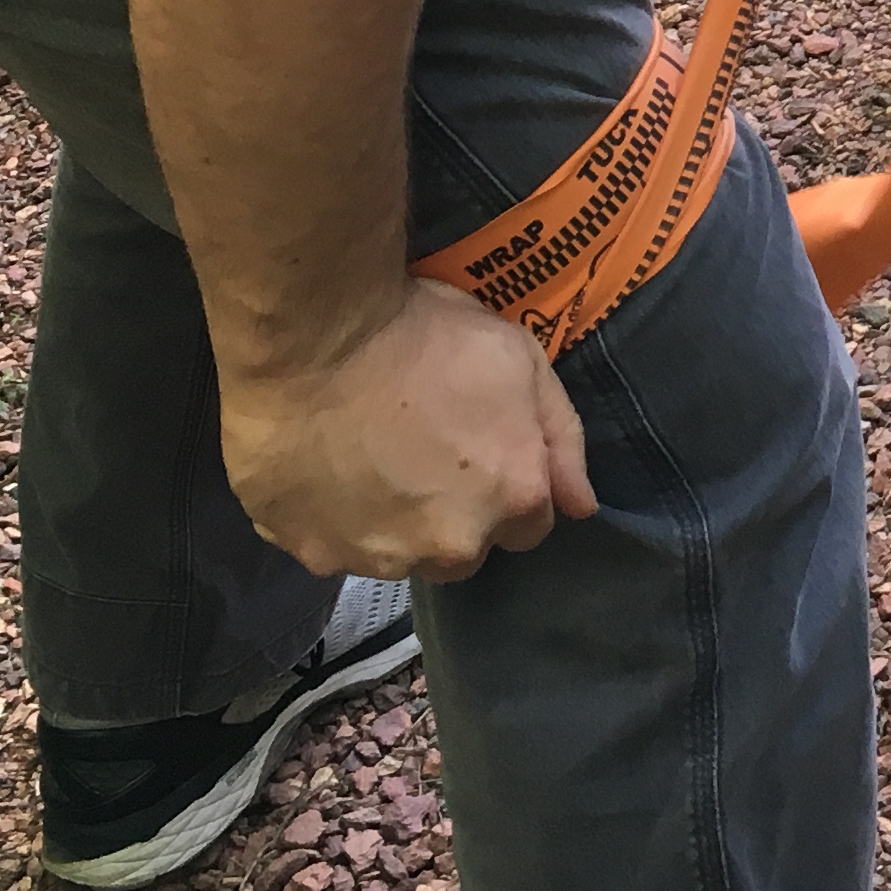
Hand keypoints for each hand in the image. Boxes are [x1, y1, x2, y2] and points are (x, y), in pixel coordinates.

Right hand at [220, 277, 595, 581]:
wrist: (311, 337)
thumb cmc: (423, 332)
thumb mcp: (519, 357)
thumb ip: (560, 436)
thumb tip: (580, 504)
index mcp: (512, 497)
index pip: (528, 525)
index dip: (506, 484)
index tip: (477, 447)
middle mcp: (453, 545)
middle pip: (466, 548)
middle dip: (455, 513)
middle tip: (422, 450)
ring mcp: (380, 558)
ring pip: (402, 556)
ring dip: (396, 523)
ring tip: (369, 459)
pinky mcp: (315, 556)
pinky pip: (336, 549)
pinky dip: (335, 522)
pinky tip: (324, 470)